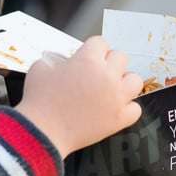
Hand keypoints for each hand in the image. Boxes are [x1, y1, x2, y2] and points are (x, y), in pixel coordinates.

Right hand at [15, 36, 142, 156]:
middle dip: (109, 63)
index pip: (101, 42)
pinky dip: (127, 109)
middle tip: (98, 73)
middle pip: (121, 57)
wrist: (41, 132)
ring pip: (135, 80)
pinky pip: (136, 108)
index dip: (92, 50)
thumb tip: (59, 63)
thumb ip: (54, 61)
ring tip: (112, 89)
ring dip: (124, 83)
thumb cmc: (39, 102)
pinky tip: (115, 109)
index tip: (88, 57)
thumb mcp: (39, 69)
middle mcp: (106, 76)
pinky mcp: (119, 118)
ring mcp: (116, 97)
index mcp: (88, 60)